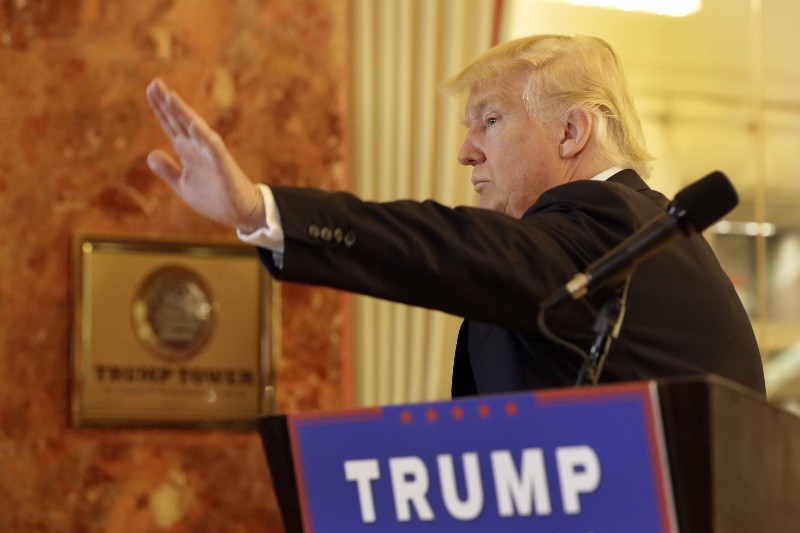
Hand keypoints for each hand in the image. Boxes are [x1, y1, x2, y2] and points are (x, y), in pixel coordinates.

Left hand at [145, 78, 264, 231]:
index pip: (171, 125)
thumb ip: (168, 170)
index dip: (160, 108)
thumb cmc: (214, 198)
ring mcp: (211, 154)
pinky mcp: (223, 164)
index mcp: (188, 152)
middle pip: (180, 121)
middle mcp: (198, 148)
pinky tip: (194, 124)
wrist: (240, 212)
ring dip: (184, 113)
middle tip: (154, 83)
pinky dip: (203, 135)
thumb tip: (150, 154)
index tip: (150, 89)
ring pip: (195, 129)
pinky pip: (213, 147)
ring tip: (170, 96)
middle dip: (167, 103)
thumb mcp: (183, 185)